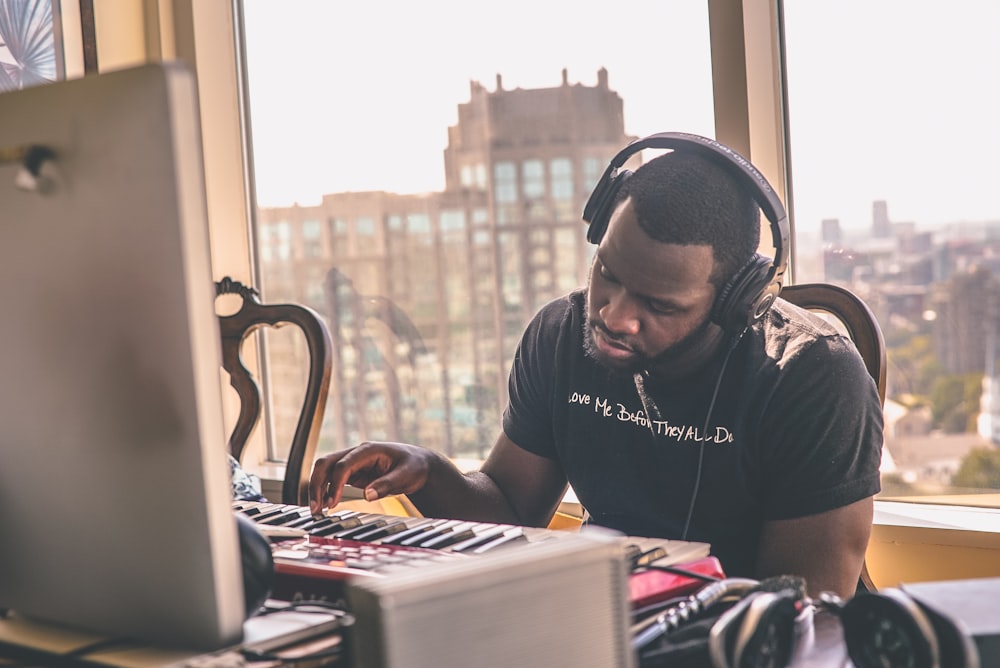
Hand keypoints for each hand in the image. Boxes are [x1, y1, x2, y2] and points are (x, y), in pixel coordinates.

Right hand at [308, 441, 434, 514]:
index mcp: (369, 450)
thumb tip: (367, 495)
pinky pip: (332, 479)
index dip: (335, 484)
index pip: (343, 464)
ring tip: (316, 511)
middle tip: (316, 509)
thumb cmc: (414, 466)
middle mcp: (357, 454)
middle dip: (317, 485)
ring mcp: (353, 462)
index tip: (332, 503)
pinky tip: (323, 505)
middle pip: (326, 463)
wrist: (419, 464)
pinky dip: (325, 490)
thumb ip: (387, 484)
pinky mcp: (352, 473)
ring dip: (317, 488)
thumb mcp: (406, 475)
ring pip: (325, 470)